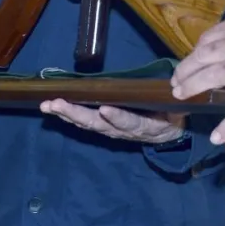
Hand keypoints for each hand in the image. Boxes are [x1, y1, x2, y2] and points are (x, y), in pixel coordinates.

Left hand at [40, 100, 185, 143]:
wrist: (167, 136)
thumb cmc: (170, 117)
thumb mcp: (176, 112)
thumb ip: (171, 104)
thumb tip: (176, 89)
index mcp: (143, 126)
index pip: (129, 122)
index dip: (118, 117)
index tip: (105, 109)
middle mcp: (122, 131)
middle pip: (98, 124)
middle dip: (76, 114)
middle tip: (58, 104)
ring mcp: (111, 131)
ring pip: (87, 124)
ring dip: (66, 115)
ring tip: (48, 105)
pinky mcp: (104, 128)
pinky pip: (84, 123)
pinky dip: (68, 116)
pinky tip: (53, 108)